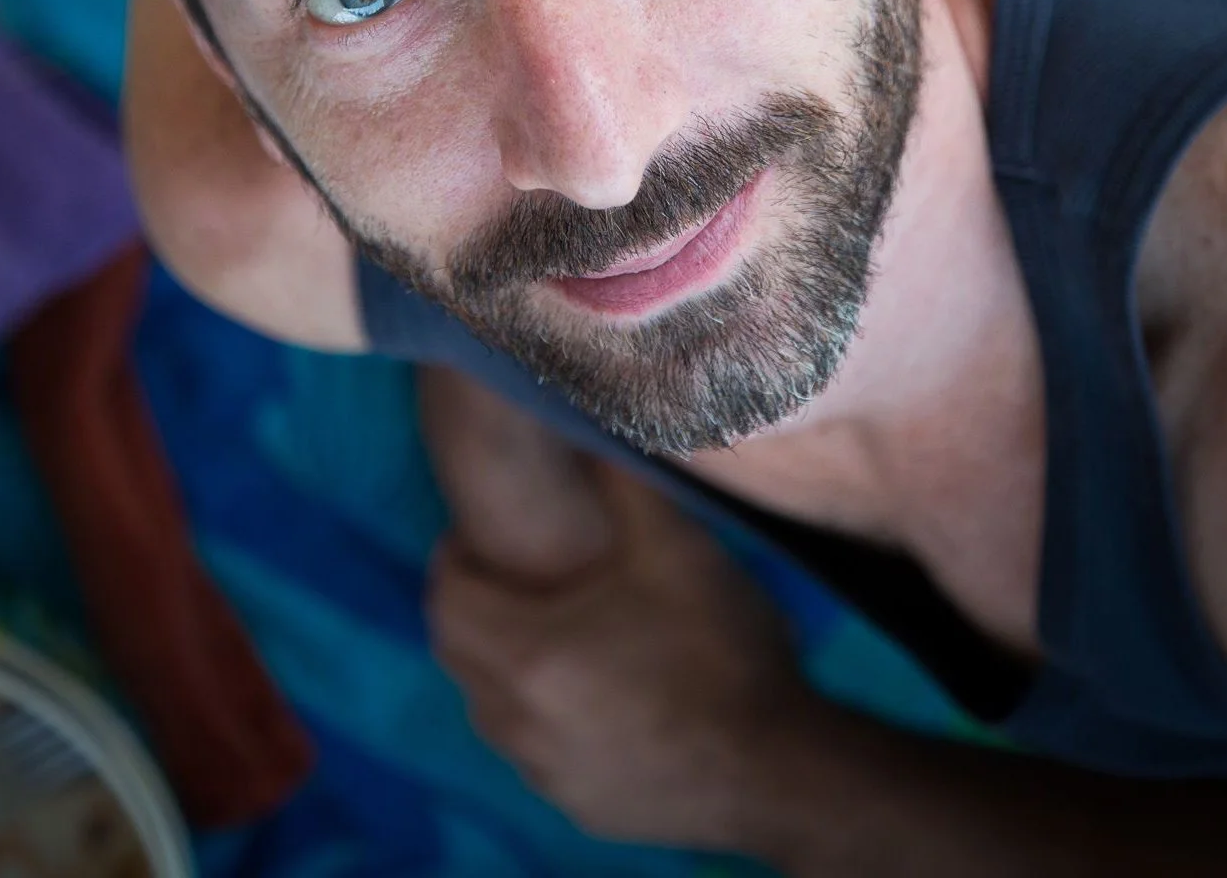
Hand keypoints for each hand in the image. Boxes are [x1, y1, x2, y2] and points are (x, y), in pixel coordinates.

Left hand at [425, 461, 818, 849]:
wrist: (779, 769)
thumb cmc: (720, 650)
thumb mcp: (673, 544)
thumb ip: (619, 478)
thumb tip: (587, 419)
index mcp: (527, 653)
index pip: (446, 601)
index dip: (454, 558)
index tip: (481, 534)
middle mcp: (518, 722)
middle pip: (457, 656)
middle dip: (470, 607)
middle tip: (510, 571)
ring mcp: (547, 774)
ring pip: (491, 709)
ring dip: (500, 662)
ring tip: (551, 623)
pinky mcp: (580, 807)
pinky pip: (532, 751)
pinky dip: (538, 712)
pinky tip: (591, 688)